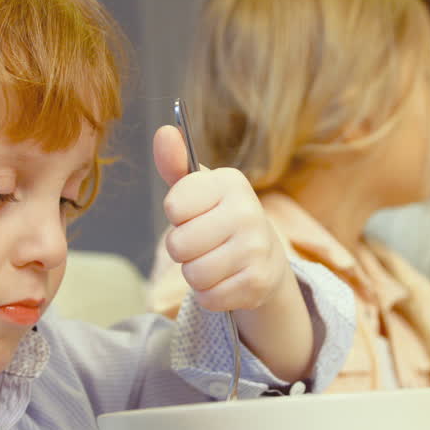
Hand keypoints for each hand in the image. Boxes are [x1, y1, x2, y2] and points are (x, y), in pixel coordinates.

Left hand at [153, 125, 289, 312]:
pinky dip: (210, 295)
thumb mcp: (198, 189)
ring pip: (193, 274)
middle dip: (183, 250)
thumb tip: (163, 132)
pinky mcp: (258, 283)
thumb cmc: (219, 218)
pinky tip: (226, 280)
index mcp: (231, 182)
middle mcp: (248, 211)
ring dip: (196, 274)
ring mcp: (256, 248)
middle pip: (179, 245)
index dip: (178, 217)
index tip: (195, 213)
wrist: (265, 257)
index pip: (174, 207)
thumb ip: (175, 163)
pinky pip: (209, 297)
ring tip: (214, 261)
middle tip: (204, 243)